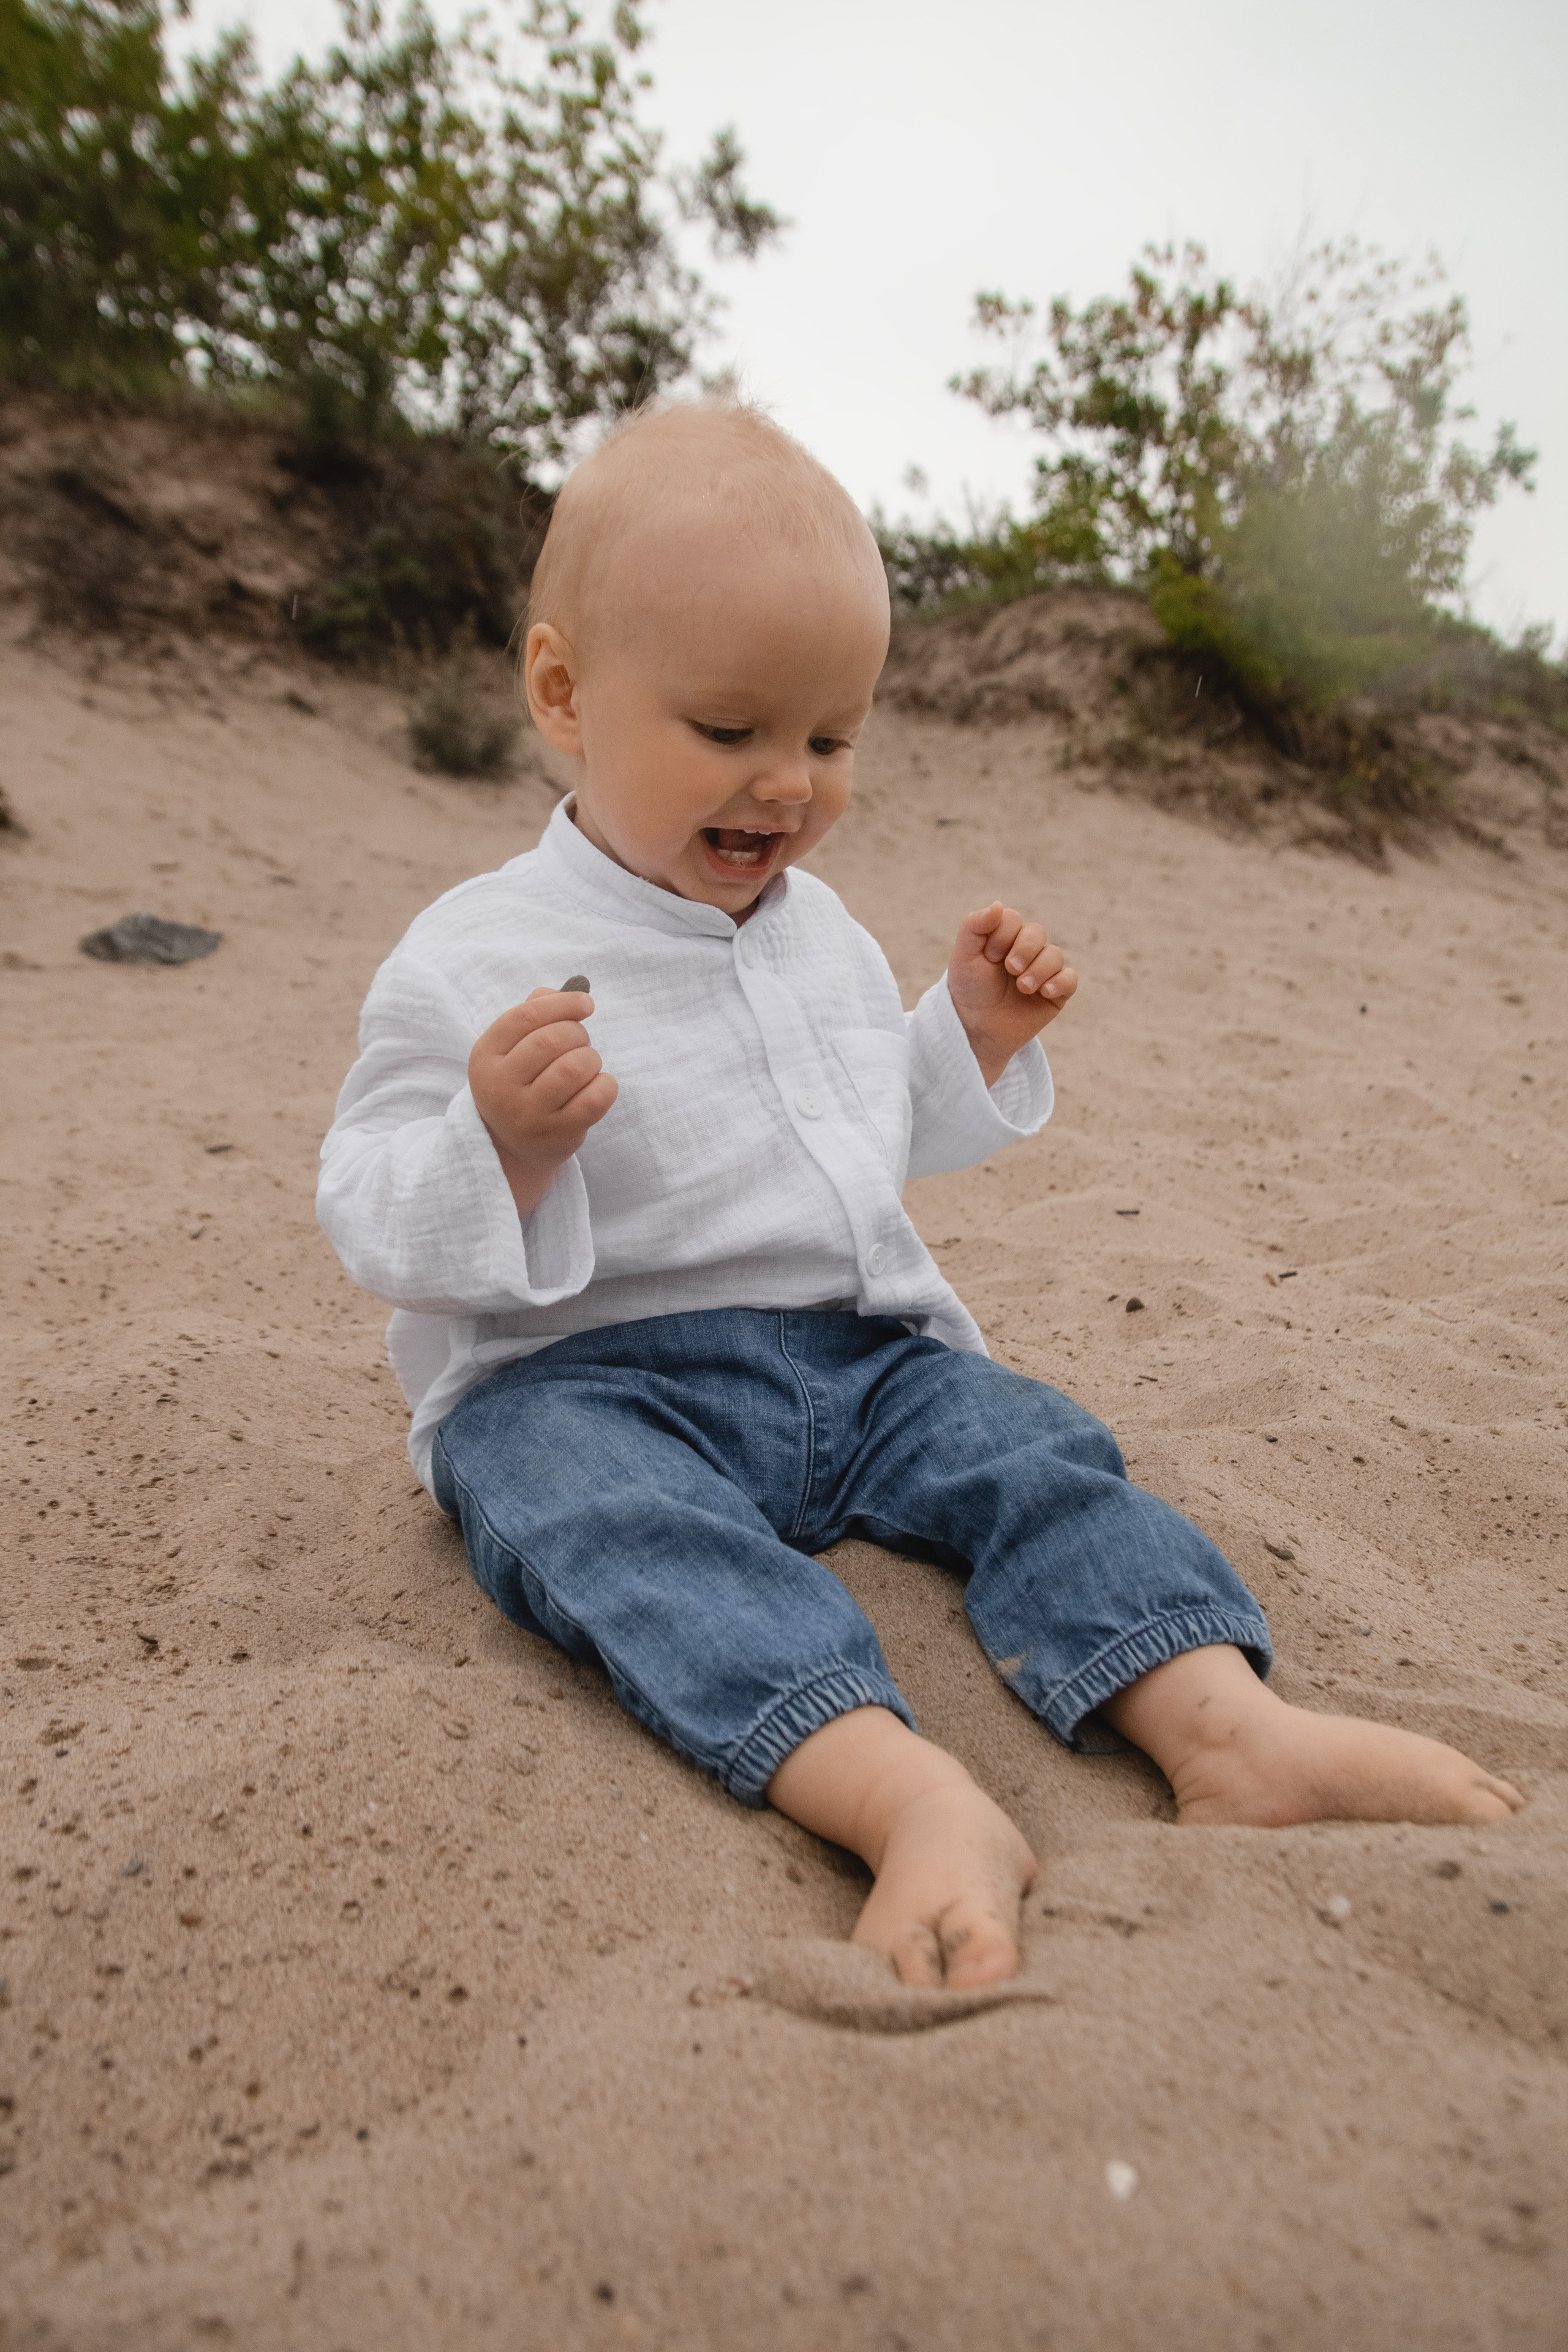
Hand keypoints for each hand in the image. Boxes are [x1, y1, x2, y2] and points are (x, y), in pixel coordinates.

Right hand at [468, 988, 616, 1218]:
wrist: (509, 1145)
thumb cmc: (519, 1081)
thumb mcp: (511, 1048)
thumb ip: (534, 1011)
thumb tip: (569, 992)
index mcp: (485, 1056)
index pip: (525, 1016)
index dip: (562, 1004)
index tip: (586, 1004)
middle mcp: (500, 1087)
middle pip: (552, 1040)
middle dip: (578, 1033)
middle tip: (580, 1042)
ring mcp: (527, 1115)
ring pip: (574, 1068)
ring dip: (591, 1059)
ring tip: (586, 1065)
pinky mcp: (556, 1136)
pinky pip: (595, 1099)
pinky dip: (606, 1085)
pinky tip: (598, 1085)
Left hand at [946, 902, 1077, 1086]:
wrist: (976, 1029)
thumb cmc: (969, 991)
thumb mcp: (963, 957)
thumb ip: (974, 926)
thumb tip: (998, 904)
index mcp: (1003, 937)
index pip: (1013, 919)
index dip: (1002, 936)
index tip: (988, 957)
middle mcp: (1025, 950)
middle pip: (1037, 932)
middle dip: (1023, 949)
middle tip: (1010, 969)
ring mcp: (1042, 971)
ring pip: (1055, 955)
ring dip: (1039, 969)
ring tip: (1023, 987)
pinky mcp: (1056, 993)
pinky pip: (1070, 979)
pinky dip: (1060, 982)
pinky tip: (1044, 992)